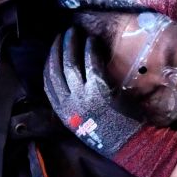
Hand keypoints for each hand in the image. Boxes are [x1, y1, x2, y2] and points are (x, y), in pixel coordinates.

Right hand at [43, 27, 176, 176]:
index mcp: (62, 112)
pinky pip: (91, 65)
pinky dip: (90, 50)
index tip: (53, 49)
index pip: (47, 81)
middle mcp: (68, 104)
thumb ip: (74, 103)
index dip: (48, 62)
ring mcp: (83, 97)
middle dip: (58, 49)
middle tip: (62, 34)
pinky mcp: (99, 91)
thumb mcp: (82, 120)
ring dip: (72, 45)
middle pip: (56, 69)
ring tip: (75, 32)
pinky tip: (92, 41)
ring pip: (71, 64)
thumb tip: (70, 82)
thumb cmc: (110, 131)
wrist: (130, 144)